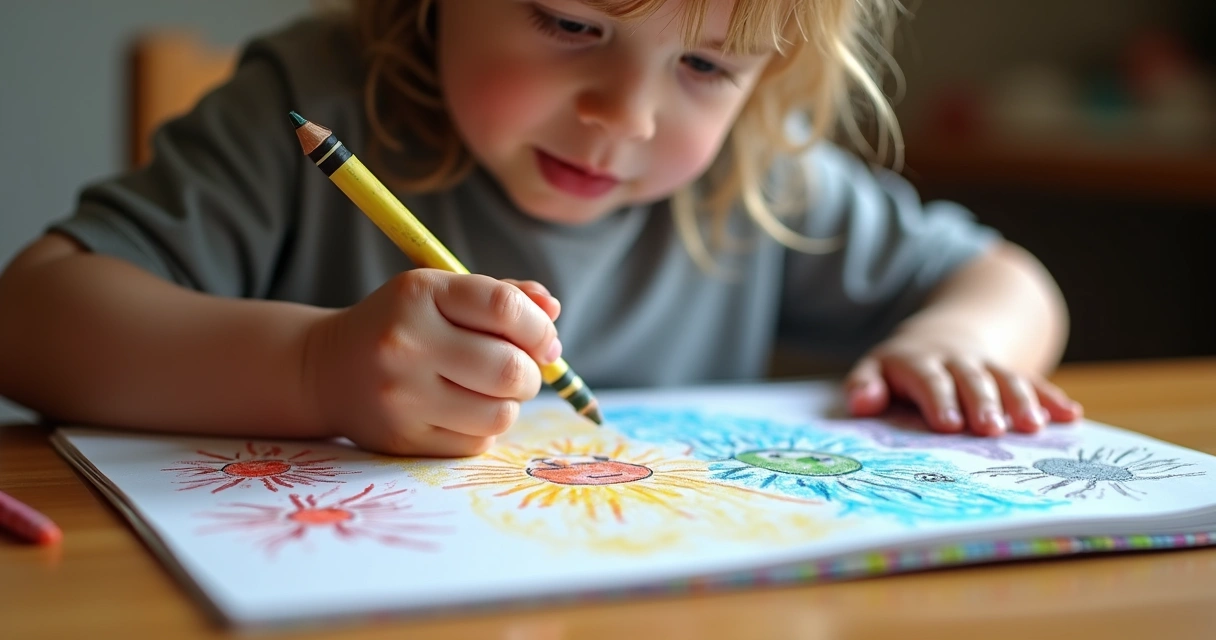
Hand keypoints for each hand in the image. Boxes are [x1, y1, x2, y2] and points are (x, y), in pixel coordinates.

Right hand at [303, 270, 561, 455]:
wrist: (326, 369)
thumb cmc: (402, 325)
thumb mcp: (442, 294)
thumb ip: (501, 296)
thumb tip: (552, 310)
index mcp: (419, 294)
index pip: (504, 308)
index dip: (539, 328)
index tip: (545, 341)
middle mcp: (406, 344)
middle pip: (509, 369)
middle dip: (531, 373)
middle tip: (521, 370)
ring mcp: (401, 396)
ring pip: (499, 414)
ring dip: (509, 404)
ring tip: (490, 392)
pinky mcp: (401, 439)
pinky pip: (476, 442)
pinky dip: (483, 428)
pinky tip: (462, 411)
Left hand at [843, 338, 1082, 435]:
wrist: (943, 334)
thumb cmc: (901, 368)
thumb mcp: (875, 368)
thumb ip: (864, 385)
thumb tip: (861, 402)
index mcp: (918, 361)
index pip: (929, 380)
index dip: (939, 400)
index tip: (948, 424)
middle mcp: (956, 360)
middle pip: (971, 379)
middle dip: (982, 403)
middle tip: (990, 430)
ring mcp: (986, 364)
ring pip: (1005, 378)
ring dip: (1020, 401)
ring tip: (1033, 427)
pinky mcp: (1010, 371)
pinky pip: (1033, 381)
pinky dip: (1051, 397)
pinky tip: (1069, 415)